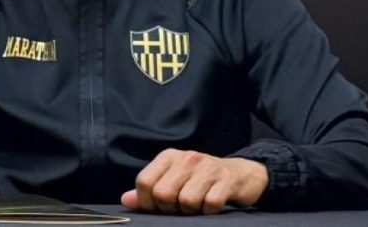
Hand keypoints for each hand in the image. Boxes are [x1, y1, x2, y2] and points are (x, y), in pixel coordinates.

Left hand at [120, 149, 267, 214]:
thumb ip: (149, 190)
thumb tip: (126, 200)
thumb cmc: (200, 180)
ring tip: (197, 205)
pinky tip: (212, 205)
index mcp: (168, 157)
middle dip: (169, 209)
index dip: (147, 202)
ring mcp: (207, 168)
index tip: (158, 208)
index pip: (144, 182)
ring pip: (187, 201)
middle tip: (179, 208)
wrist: (240, 173)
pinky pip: (211, 204)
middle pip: (163, 194)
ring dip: (191, 211)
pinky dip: (210, 211)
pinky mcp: (227, 180)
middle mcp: (186, 158)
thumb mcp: (173, 180)